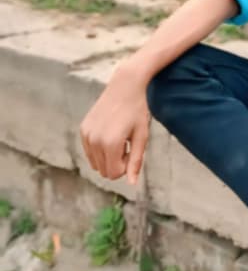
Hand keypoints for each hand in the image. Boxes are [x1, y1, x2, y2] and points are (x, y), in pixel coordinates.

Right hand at [80, 62, 149, 184]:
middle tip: (126, 144)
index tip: (131, 150)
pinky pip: (90, 152)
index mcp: (110, 144)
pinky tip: (110, 132)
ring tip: (118, 138)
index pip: (114, 173)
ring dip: (108, 157)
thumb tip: (132, 184)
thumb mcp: (142, 136)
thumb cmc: (137, 111)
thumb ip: (136, 161)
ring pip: (95, 164)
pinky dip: (99, 149)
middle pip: (103, 171)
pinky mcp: (83, 129)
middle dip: (116, 163)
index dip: (125, 166)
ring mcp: (86, 134)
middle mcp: (95, 140)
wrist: (125, 86)